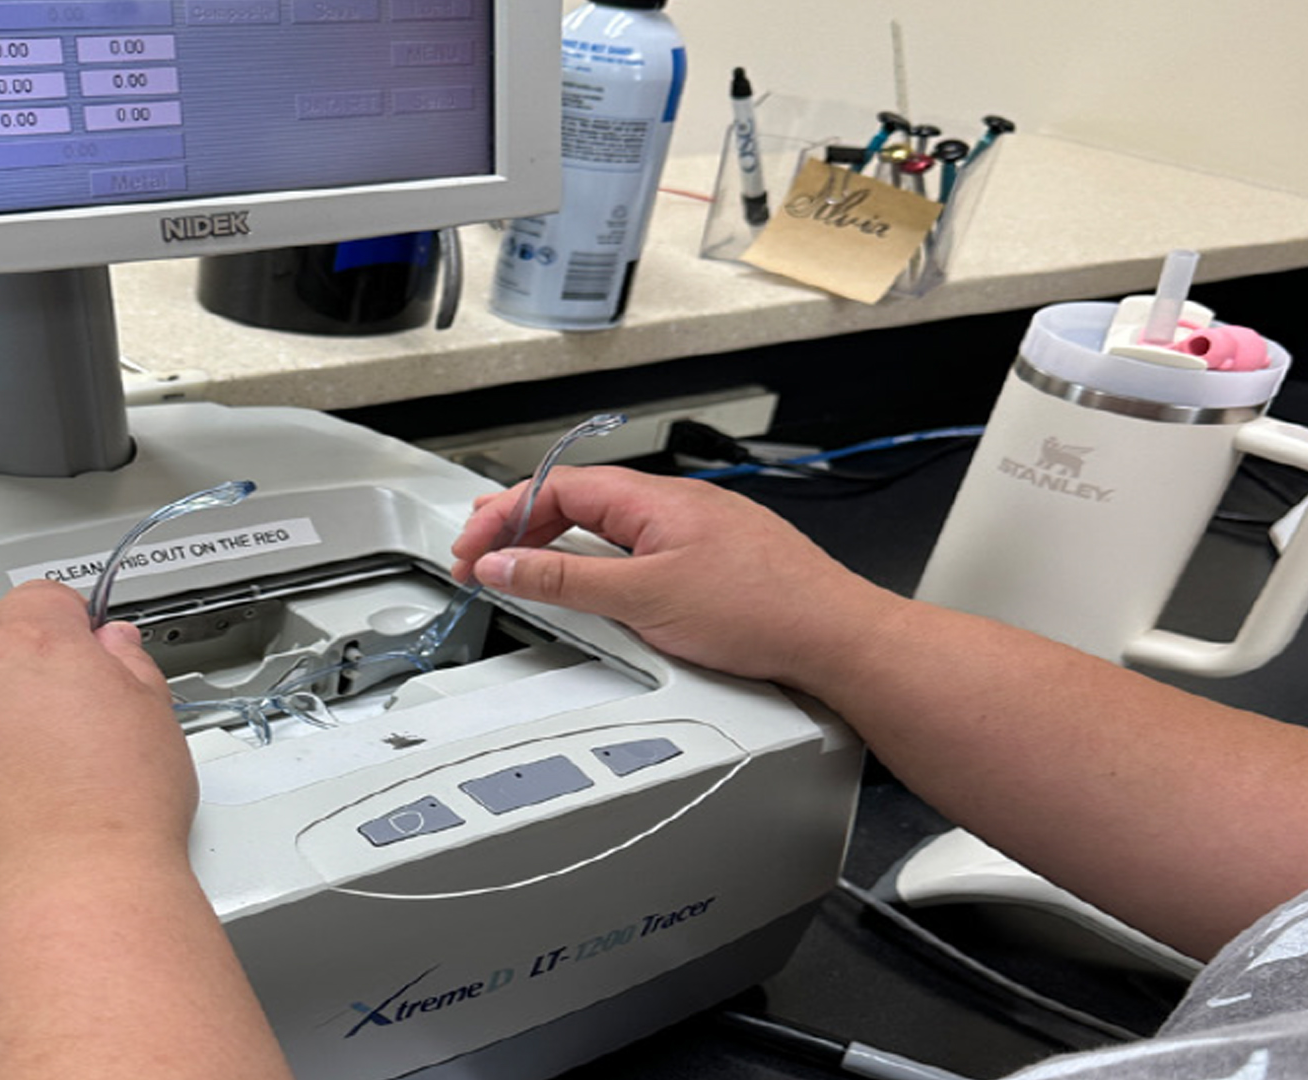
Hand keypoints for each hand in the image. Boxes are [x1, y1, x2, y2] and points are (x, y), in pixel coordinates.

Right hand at [449, 466, 902, 688]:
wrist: (836, 639)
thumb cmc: (762, 612)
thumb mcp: (643, 600)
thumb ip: (566, 581)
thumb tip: (505, 563)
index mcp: (653, 500)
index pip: (557, 488)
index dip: (504, 516)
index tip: (471, 549)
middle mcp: (675, 505)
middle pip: (578, 502)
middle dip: (521, 525)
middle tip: (480, 554)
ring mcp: (695, 531)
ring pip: (608, 526)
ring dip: (557, 544)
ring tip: (520, 565)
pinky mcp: (712, 561)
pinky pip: (636, 548)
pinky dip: (598, 562)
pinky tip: (593, 584)